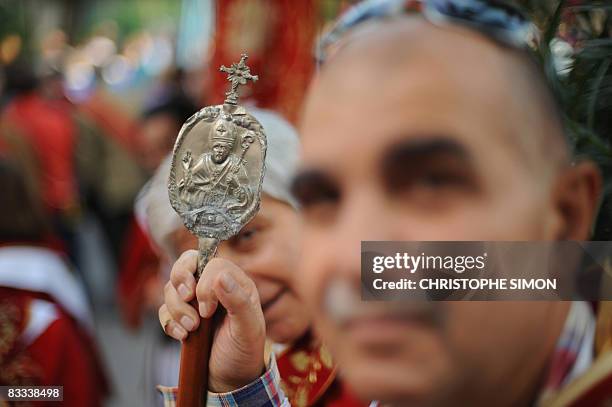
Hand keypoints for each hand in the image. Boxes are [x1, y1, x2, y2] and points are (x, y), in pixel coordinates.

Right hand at [159, 251, 265, 391]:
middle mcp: (214, 287)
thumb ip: (238, 301)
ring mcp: (196, 301)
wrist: (231, 378)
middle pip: (187, 262)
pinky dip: (169, 322)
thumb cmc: (245, 350)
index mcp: (235, 283)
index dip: (204, 284)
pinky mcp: (182, 316)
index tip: (208, 310)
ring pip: (171, 287)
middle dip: (180, 278)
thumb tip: (221, 277)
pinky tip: (183, 337)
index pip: (212, 263)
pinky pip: (163, 310)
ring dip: (177, 308)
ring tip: (192, 329)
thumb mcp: (248, 328)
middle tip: (187, 297)